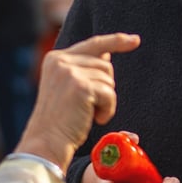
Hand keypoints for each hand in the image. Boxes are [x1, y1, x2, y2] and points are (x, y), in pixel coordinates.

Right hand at [16, 33, 139, 172]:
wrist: (46, 142)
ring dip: (105, 100)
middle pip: (105, 64)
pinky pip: (109, 94)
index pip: (94, 43)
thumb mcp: (67, 87)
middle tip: (88, 106)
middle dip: (104, 86)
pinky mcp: (81, 87)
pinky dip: (108, 109)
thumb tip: (107, 53)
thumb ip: (83, 68)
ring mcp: (70, 72)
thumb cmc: (59, 120)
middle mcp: (61, 61)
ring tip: (87, 113)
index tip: (135, 40)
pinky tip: (94, 119)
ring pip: (108, 80)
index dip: (117, 41)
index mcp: (55, 58)